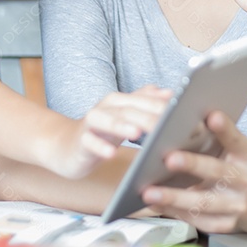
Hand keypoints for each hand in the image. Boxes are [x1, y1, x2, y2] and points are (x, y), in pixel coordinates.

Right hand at [52, 85, 171, 178]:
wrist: (63, 145)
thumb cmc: (100, 132)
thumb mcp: (123, 115)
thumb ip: (143, 102)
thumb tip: (168, 92)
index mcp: (120, 102)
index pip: (144, 100)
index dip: (162, 105)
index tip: (183, 112)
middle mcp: (105, 108)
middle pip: (129, 109)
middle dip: (148, 116)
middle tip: (167, 124)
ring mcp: (91, 124)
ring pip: (107, 121)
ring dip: (122, 125)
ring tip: (138, 132)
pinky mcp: (81, 142)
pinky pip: (90, 143)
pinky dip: (100, 147)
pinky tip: (111, 154)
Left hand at [140, 111, 246, 232]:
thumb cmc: (228, 165)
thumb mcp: (228, 148)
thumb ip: (212, 136)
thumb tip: (180, 119)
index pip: (236, 139)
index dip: (225, 129)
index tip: (212, 116)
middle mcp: (246, 181)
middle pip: (218, 172)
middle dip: (193, 164)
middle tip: (169, 158)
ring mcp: (237, 205)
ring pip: (203, 202)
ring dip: (174, 197)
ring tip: (149, 191)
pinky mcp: (224, 224)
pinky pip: (195, 219)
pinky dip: (173, 211)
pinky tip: (154, 203)